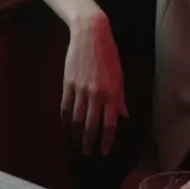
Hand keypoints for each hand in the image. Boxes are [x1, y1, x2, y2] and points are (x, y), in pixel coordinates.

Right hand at [61, 13, 127, 154]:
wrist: (90, 35)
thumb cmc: (109, 55)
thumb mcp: (119, 76)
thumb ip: (120, 98)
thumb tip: (123, 115)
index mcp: (112, 93)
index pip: (110, 123)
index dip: (107, 140)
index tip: (104, 151)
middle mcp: (97, 94)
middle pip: (92, 125)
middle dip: (90, 141)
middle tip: (88, 152)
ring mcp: (81, 90)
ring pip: (77, 118)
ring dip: (77, 132)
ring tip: (77, 139)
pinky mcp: (68, 84)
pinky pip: (66, 107)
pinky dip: (66, 118)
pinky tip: (67, 125)